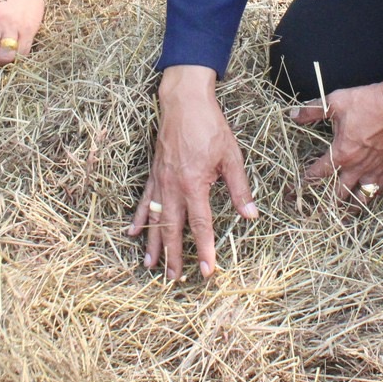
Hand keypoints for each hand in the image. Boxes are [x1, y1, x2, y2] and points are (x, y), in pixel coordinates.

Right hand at [129, 66, 258, 279]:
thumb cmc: (209, 126)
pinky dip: (138, 218)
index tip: (207, 270)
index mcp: (194, 184)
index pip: (201, 225)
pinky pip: (143, 200)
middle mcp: (173, 187)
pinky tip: (132, 233)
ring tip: (150, 267)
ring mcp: (160, 181)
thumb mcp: (231, 156)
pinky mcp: (153, 173)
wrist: (183, 101)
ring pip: (154, 219)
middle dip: (174, 256)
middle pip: (172, 229)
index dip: (205, 249)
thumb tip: (250, 215)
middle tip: (174, 280)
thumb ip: (239, 188)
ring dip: (152, 244)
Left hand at [295, 81, 382, 204]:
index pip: (319, 172)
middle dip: (327, 202)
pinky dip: (371, 196)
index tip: (299, 186)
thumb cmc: (368, 103)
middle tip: (318, 210)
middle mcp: (356, 167)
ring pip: (360, 197)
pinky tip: (368, 198)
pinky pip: (378, 189)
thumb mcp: (336, 102)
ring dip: (351, 206)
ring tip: (344, 214)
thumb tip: (294, 114)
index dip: (307, 180)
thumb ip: (313, 111)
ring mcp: (374, 170)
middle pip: (339, 192)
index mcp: (341, 153)